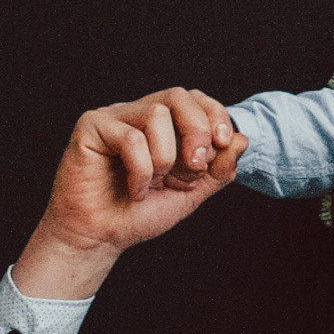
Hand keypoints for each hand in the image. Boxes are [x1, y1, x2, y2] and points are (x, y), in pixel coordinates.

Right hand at [14, 89, 243, 298]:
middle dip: (197, 131)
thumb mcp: (191, 192)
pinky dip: (141, 171)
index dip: (215, 116)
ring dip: (165, 157)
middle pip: (179, 96)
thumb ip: (218, 169)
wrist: (100, 237)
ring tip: (154, 183)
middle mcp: (138, 114)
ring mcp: (114, 117)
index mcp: (163, 124)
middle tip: (194, 166)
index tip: (223, 144)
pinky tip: (135, 190)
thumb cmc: (140, 213)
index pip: (195, 99)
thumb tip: (241, 139)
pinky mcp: (91, 127)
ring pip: (156, 114)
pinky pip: (130, 138)